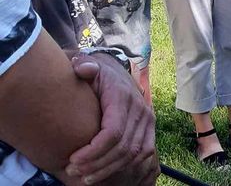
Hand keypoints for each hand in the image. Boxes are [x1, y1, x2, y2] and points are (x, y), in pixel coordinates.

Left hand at [65, 54, 156, 184]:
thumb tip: (83, 69)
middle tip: (73, 171)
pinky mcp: (150, 130)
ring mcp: (148, 121)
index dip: (93, 151)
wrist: (116, 72)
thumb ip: (83, 65)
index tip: (72, 160)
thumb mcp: (88, 65)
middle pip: (123, 148)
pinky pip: (143, 154)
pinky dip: (125, 167)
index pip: (113, 132)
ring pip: (134, 155)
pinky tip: (105, 173)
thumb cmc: (96, 75)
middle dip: (97, 164)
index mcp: (123, 97)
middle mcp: (141, 110)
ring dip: (110, 169)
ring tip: (85, 177)